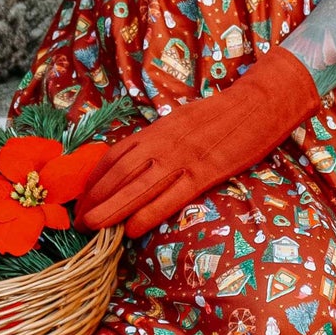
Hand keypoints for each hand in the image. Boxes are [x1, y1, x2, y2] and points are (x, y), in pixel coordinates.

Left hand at [77, 48, 319, 238]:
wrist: (258, 104)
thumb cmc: (221, 116)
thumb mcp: (180, 122)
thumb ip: (159, 142)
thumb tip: (137, 163)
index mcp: (156, 130)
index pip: (114, 156)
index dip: (94, 180)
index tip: (81, 199)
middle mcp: (162, 143)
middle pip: (118, 174)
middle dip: (94, 199)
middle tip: (77, 221)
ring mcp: (182, 159)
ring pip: (136, 187)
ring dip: (110, 209)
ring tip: (92, 228)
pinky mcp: (203, 173)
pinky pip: (169, 198)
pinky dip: (147, 215)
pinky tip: (131, 230)